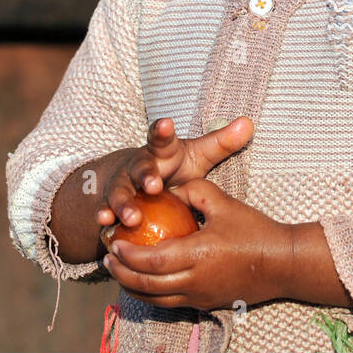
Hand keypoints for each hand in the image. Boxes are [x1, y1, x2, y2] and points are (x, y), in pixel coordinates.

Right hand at [97, 116, 252, 229]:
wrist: (136, 180)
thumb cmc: (174, 166)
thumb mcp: (197, 154)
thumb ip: (221, 142)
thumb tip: (249, 123)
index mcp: (160, 151)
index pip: (161, 137)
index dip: (162, 130)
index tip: (166, 124)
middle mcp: (138, 166)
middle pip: (141, 168)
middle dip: (146, 176)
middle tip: (154, 186)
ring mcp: (122, 186)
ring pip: (120, 193)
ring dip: (123, 205)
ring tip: (131, 218)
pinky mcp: (110, 205)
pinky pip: (106, 213)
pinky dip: (104, 221)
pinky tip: (105, 229)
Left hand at [102, 178, 291, 310]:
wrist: (282, 263)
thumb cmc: (255, 230)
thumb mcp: (224, 203)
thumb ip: (194, 191)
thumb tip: (170, 188)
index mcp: (199, 254)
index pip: (152, 260)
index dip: (128, 254)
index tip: (114, 243)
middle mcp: (196, 281)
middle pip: (147, 285)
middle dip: (122, 273)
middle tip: (107, 258)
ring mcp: (200, 296)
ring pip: (155, 299)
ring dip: (132, 287)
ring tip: (119, 271)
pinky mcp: (205, 304)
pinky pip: (170, 303)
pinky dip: (150, 294)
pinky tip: (144, 282)